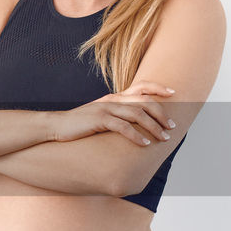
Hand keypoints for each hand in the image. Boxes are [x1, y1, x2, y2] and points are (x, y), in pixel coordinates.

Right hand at [49, 82, 177, 143]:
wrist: (57, 126)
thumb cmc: (80, 124)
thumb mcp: (101, 115)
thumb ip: (117, 115)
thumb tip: (135, 123)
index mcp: (115, 97)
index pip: (141, 86)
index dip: (158, 88)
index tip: (173, 93)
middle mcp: (113, 100)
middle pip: (144, 102)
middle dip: (161, 114)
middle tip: (172, 127)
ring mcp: (106, 109)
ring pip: (137, 115)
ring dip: (153, 127)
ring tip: (163, 138)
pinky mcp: (99, 120)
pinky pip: (123, 127)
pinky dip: (136, 136)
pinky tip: (144, 144)